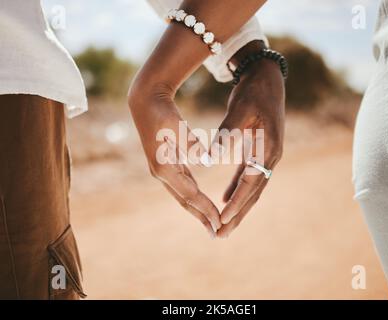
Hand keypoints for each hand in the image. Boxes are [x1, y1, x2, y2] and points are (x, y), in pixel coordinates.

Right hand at [128, 81, 221, 237]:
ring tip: (211, 223)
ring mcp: (163, 170)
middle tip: (217, 233)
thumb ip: (191, 144)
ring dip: (198, 209)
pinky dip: (194, 196)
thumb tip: (206, 160)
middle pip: (186, 200)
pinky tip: (202, 203)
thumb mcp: (177, 126)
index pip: (190, 193)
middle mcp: (162, 173)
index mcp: (164, 167)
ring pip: (184, 195)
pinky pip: (183, 185)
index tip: (219, 221)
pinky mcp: (167, 164)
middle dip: (202, 217)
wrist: (146, 102)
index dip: (205, 208)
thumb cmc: (162, 112)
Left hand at [214, 58, 285, 237]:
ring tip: (224, 225)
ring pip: (251, 188)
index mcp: (268, 149)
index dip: (237, 201)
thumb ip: (226, 134)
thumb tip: (209, 157)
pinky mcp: (258, 151)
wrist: (266, 79)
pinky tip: (225, 198)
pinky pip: (247, 175)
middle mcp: (270, 156)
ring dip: (238, 206)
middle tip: (222, 235)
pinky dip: (237, 188)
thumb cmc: (253, 92)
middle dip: (238, 214)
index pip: (251, 182)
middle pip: (253, 193)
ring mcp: (265, 155)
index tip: (222, 218)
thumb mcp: (240, 109)